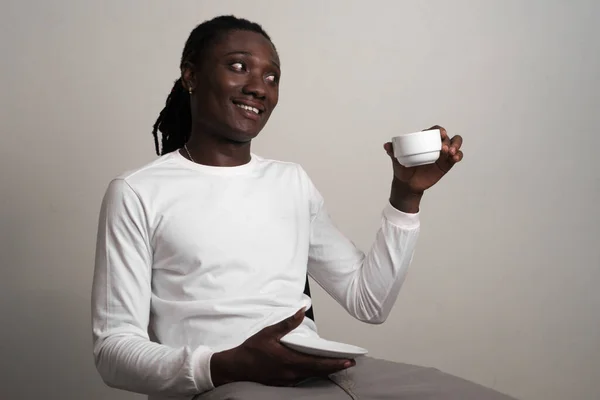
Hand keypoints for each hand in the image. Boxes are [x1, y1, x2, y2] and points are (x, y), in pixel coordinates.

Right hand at [210, 309, 354, 386]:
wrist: (236, 368)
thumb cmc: (252, 350)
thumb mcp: (269, 332)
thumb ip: (288, 323)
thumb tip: (301, 311)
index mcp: (290, 361)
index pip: (318, 364)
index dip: (335, 363)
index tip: (348, 361)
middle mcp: (291, 373)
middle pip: (319, 372)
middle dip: (335, 367)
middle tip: (349, 363)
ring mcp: (287, 380)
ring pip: (311, 376)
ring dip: (324, 371)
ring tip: (336, 364)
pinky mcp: (283, 383)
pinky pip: (302, 379)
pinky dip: (312, 373)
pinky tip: (316, 369)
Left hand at [384, 125, 463, 193]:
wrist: (407, 185)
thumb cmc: (402, 170)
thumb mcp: (397, 161)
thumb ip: (392, 152)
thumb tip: (387, 145)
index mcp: (424, 141)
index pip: (434, 131)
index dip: (440, 130)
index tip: (441, 133)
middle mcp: (435, 145)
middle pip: (447, 137)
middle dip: (450, 140)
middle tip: (445, 148)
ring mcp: (442, 155)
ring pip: (455, 144)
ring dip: (456, 146)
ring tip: (452, 153)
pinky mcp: (447, 164)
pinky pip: (456, 157)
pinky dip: (458, 156)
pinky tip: (455, 158)